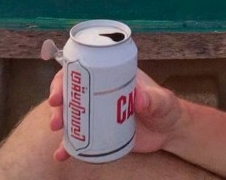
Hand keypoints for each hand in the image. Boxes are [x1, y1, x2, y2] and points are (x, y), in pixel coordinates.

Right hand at [47, 70, 183, 161]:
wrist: (169, 131)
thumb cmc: (165, 108)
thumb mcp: (161, 100)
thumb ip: (152, 99)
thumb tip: (138, 98)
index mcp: (110, 77)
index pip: (81, 71)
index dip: (65, 79)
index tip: (58, 94)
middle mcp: (99, 93)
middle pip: (70, 92)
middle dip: (57, 103)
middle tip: (56, 119)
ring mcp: (97, 113)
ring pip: (71, 114)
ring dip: (60, 122)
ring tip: (57, 133)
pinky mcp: (100, 132)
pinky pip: (80, 137)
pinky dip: (69, 146)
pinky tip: (62, 154)